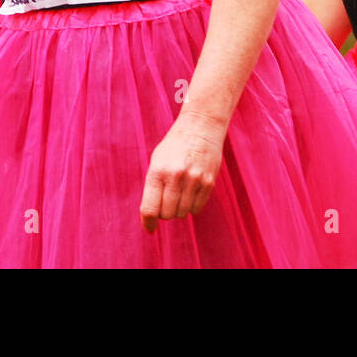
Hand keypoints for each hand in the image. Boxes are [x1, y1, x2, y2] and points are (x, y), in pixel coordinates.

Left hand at [139, 110, 226, 232]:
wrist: (200, 127)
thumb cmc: (174, 146)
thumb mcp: (157, 161)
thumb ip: (153, 187)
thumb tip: (152, 215)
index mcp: (158, 171)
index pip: (150, 208)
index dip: (148, 223)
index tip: (150, 228)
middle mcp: (175, 177)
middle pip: (167, 215)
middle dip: (165, 213)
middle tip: (166, 200)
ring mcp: (194, 180)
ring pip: (182, 213)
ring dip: (179, 209)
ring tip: (179, 192)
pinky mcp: (209, 182)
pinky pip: (197, 208)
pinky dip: (192, 206)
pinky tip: (191, 191)